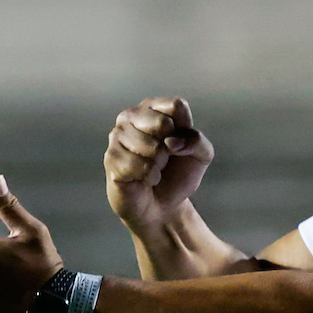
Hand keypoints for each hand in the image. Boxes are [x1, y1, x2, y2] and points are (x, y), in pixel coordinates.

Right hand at [105, 96, 213, 240]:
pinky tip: (145, 179)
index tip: (180, 144)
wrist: (163, 206)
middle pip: (163, 123)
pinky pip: (138, 165)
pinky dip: (149, 176)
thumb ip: (197, 141)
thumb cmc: (178, 174)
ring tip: (154, 168)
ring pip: (152, 147)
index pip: (176, 106)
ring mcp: (117, 136)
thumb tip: (171, 142)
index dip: (185, 130)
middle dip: (171, 149)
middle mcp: (132, 116)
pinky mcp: (111, 157)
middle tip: (164, 158)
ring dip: (159, 165)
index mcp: (154, 107)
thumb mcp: (201, 156)